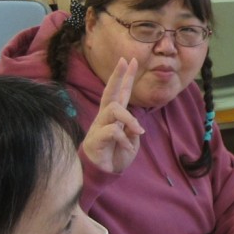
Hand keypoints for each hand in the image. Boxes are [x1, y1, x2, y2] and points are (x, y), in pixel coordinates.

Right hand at [80, 58, 143, 174]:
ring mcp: (99, 126)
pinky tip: (127, 148)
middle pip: (110, 92)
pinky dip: (124, 139)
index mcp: (115, 116)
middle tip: (125, 61)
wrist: (103, 173)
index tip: (129, 60)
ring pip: (114, 109)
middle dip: (118, 76)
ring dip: (130, 119)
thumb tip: (134, 124)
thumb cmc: (116, 155)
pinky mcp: (95, 138)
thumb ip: (133, 130)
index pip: (120, 92)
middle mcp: (105, 117)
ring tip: (138, 131)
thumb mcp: (131, 142)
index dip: (125, 77)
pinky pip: (112, 131)